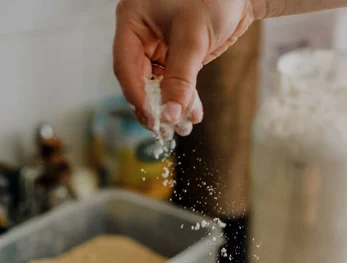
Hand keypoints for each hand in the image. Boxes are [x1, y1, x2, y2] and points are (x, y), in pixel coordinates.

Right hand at [113, 0, 262, 131]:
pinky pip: (173, 84)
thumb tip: (169, 115)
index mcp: (132, 21)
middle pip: (139, 81)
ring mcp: (157, 48)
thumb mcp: (193, 39)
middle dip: (155, 107)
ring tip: (183, 128)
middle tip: (165, 131)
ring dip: (170, 108)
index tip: (152, 119)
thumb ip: (180, 79)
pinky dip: (183, 100)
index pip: (125, 67)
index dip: (137, 97)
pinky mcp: (174, 57)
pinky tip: (192, 115)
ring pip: (157, 86)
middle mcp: (140, 36)